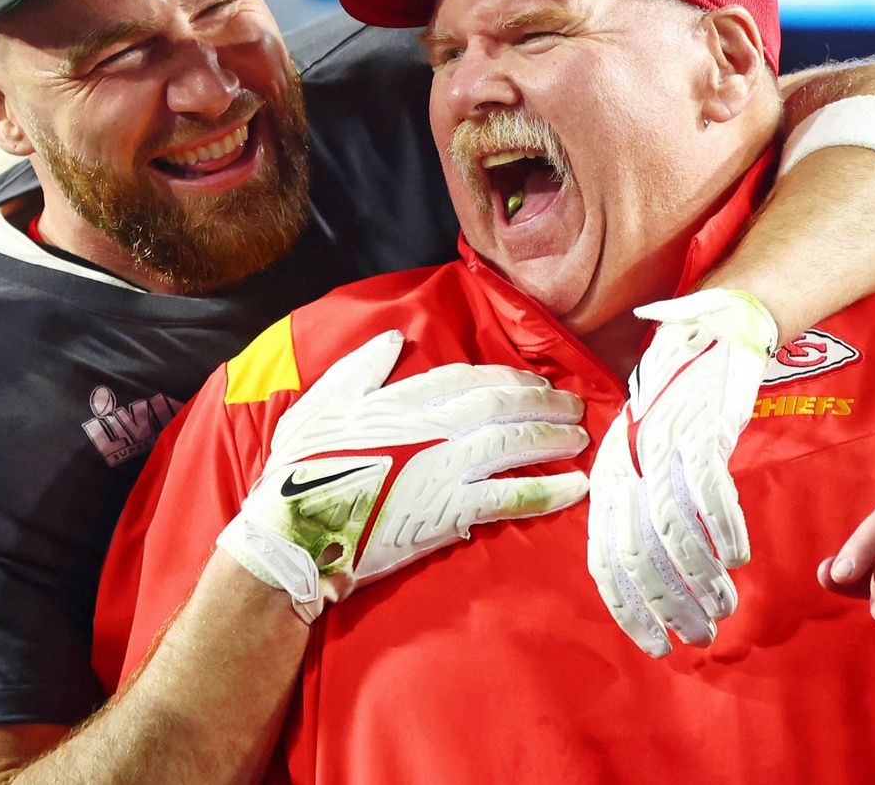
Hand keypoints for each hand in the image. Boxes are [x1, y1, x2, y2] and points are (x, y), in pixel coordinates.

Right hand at [218, 330, 588, 622]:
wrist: (293, 534)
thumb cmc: (298, 471)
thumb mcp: (318, 405)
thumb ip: (359, 369)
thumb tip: (393, 340)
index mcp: (401, 399)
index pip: (468, 378)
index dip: (506, 377)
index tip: (529, 382)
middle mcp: (432, 427)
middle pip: (503, 403)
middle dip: (543, 401)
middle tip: (572, 405)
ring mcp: (445, 468)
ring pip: (515, 443)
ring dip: (554, 437)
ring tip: (581, 438)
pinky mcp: (451, 511)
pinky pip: (511, 496)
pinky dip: (548, 490)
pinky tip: (575, 487)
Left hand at [586, 288, 777, 656]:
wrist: (708, 334)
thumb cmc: (677, 405)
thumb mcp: (646, 455)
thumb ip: (641, 505)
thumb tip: (649, 575)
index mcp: (607, 474)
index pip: (605, 555)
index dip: (629, 606)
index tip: (656, 643)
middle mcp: (627, 462)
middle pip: (638, 550)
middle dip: (668, 603)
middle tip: (699, 635)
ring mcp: (661, 446)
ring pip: (673, 529)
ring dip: (700, 578)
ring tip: (724, 605)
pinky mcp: (700, 430)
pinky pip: (708, 492)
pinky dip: (724, 531)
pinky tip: (738, 557)